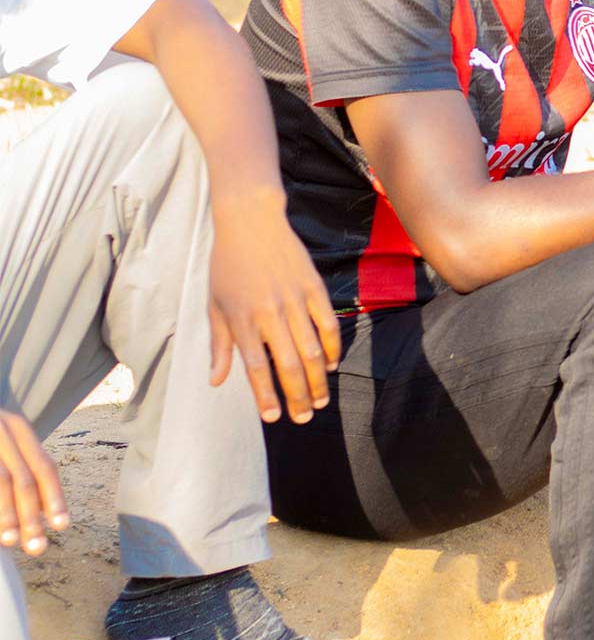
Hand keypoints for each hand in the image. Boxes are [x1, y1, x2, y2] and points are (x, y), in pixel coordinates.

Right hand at [0, 409, 64, 556]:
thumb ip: (21, 470)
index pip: (44, 466)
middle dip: (31, 516)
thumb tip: (45, 511)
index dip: (54, 497)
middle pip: (22, 478)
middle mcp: (0, 428)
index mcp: (16, 427)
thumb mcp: (4, 445)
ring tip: (10, 541)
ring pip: (1, 479)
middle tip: (37, 547)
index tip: (62, 526)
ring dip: (6, 514)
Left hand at [207, 204, 340, 424]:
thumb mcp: (215, 305)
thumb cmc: (228, 265)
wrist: (251, 222)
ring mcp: (294, 301)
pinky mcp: (314, 288)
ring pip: (312, 350)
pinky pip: (328, 324)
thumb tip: (217, 381)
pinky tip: (331, 364)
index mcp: (241, 320)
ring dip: (318, 379)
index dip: (266, 395)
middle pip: (288, 365)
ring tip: (321, 399)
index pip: (256, 368)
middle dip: (298, 396)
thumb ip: (220, 345)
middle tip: (304, 417)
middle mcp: (269, 314)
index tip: (274, 417)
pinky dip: (332, 347)